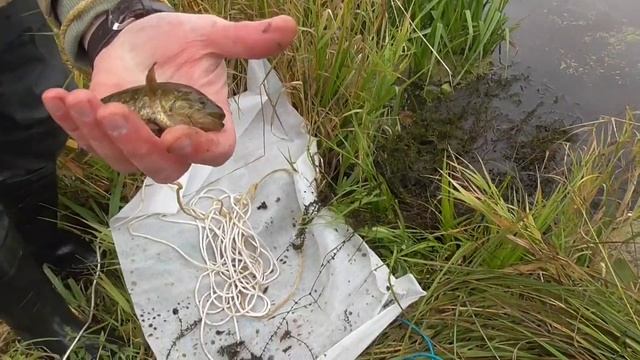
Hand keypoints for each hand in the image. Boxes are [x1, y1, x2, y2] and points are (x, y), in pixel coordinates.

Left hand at [42, 12, 296, 183]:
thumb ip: (245, 40)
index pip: (213, 152)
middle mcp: (174, 143)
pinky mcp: (106, 133)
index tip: (178, 136)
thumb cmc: (182, 42)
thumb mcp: (211, 36)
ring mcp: (138, 142)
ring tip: (81, 100)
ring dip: (99, 135)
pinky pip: (88, 139)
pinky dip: (70, 123)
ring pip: (121, 160)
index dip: (198, 151)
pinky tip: (57, 96)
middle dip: (139, 147)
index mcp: (208, 126)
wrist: (144, 38)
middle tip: (118, 112)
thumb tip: (289, 27)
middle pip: (162, 167)